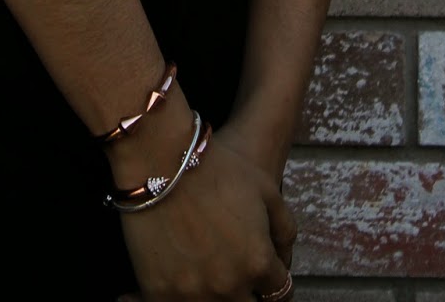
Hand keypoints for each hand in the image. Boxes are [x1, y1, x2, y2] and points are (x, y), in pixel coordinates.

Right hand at [115, 131, 291, 300]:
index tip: (262, 272)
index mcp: (258, 263)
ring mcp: (194, 294)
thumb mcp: (266, 188)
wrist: (160, 158)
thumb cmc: (215, 168)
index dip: (272, 281)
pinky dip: (171, 301)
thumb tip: (284, 261)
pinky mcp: (160, 293)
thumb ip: (284, 229)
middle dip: (247, 293)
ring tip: (204, 274)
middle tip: (233, 271)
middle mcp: (229, 286)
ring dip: (214, 298)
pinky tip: (167, 287)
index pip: (280, 293)